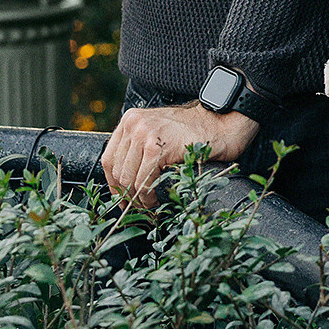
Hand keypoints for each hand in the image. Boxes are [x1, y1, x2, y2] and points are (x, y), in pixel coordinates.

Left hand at [100, 103, 259, 206]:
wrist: (219, 123)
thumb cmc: (193, 132)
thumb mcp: (158, 132)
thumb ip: (139, 149)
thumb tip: (124, 182)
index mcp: (130, 120)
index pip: (109, 158)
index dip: (113, 184)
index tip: (121, 199)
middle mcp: (133, 124)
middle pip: (117, 171)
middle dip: (126, 195)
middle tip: (138, 208)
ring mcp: (144, 133)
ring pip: (128, 178)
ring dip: (137, 199)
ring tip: (148, 206)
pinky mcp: (157, 146)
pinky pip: (143, 180)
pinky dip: (147, 196)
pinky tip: (155, 200)